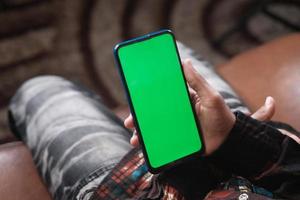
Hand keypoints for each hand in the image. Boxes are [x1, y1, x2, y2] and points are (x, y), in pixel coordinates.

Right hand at [124, 59, 274, 154]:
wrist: (228, 142)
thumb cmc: (221, 116)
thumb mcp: (211, 97)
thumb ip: (198, 81)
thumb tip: (185, 61)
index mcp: (182, 98)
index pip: (161, 93)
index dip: (147, 94)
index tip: (134, 93)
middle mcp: (176, 112)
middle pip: (153, 111)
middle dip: (138, 115)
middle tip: (130, 120)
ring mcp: (175, 126)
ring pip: (153, 127)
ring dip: (141, 131)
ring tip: (134, 137)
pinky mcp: (176, 139)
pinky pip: (161, 140)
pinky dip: (150, 143)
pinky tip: (143, 146)